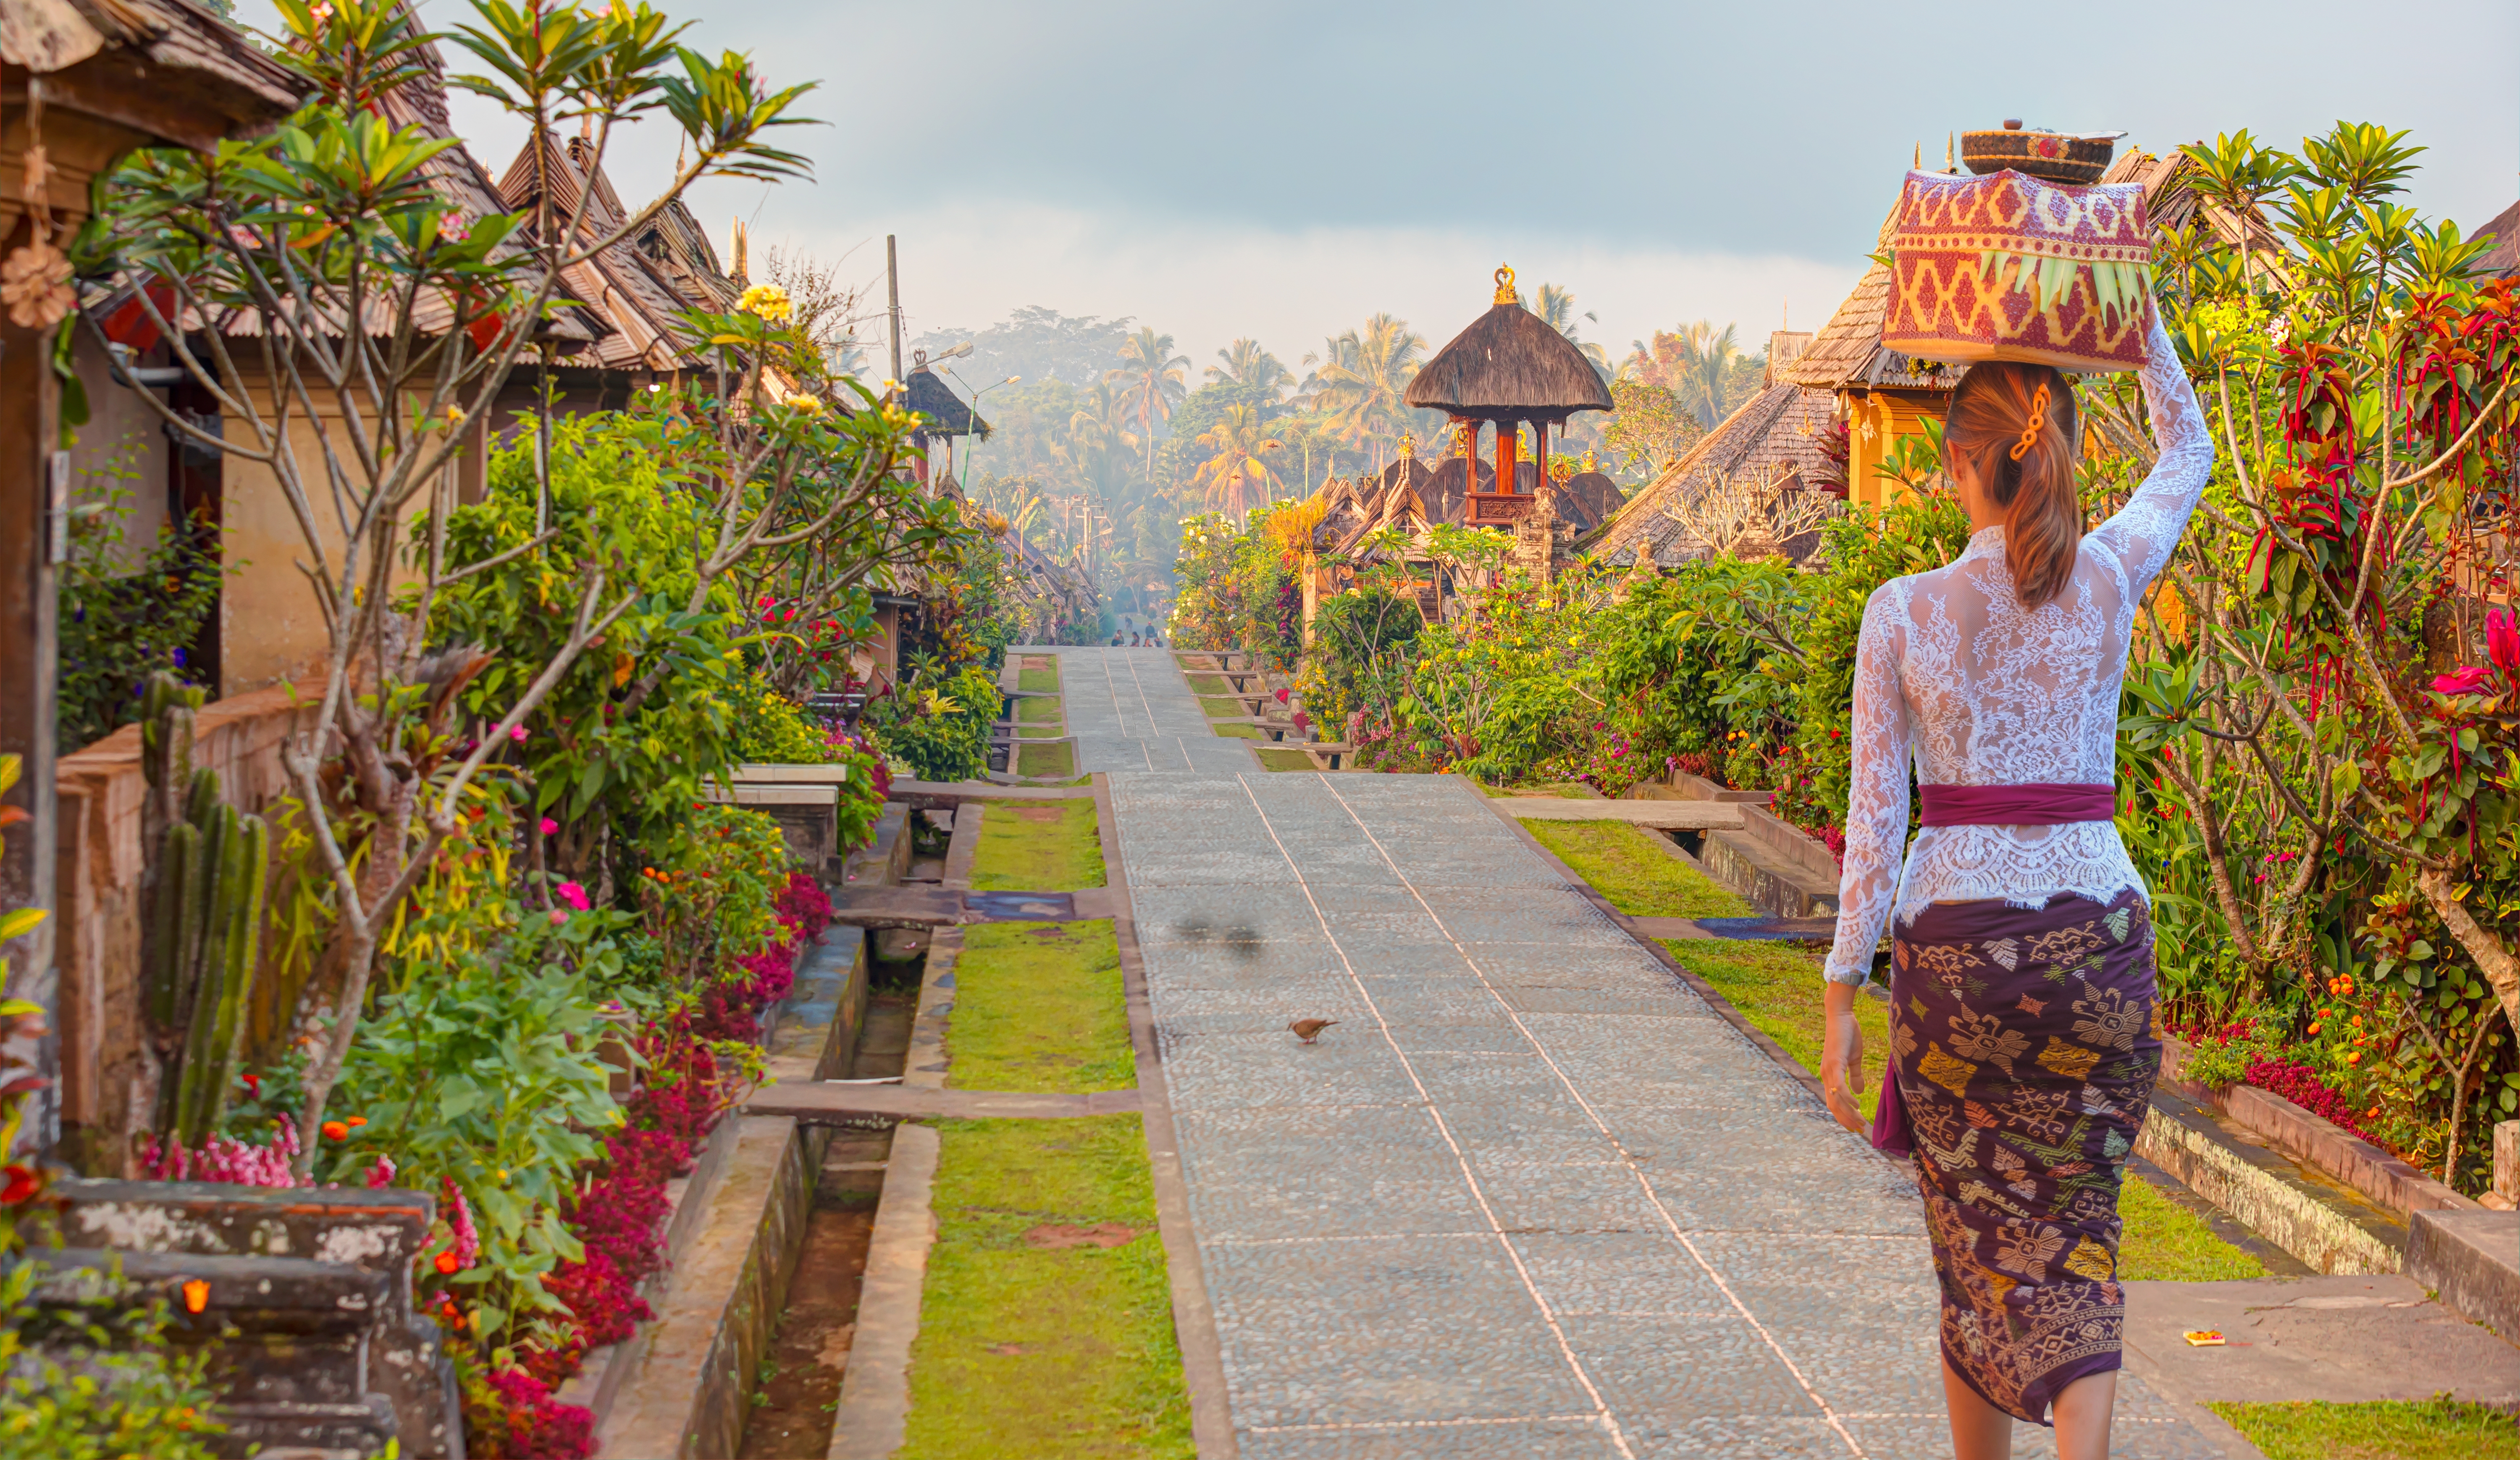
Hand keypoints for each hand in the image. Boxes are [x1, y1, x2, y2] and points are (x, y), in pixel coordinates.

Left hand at [1820, 980, 1866, 1133]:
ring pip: (1836, 1099)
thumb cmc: (1848, 1035)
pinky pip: (1839, 1085)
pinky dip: (1846, 1097)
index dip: (1843, 1116)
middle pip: (1833, 1105)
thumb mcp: (1854, 1059)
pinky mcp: (1834, 1062)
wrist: (1841, 1015)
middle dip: (1846, 1120)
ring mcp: (1829, 1069)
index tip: (1855, 1128)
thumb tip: (1860, 1093)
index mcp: (1830, 1075)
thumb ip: (1856, 1076)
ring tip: (1861, 1122)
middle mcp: (1826, 1075)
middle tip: (1860, 1131)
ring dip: (1848, 1113)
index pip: (1834, 1102)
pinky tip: (1857, 1105)